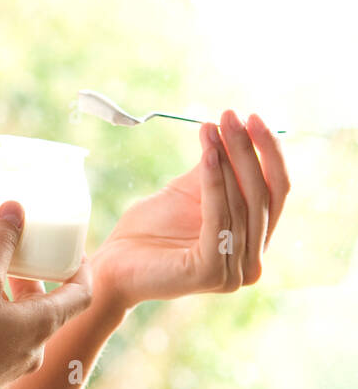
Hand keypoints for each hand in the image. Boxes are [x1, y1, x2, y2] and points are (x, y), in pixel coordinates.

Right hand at [0, 203, 92, 388]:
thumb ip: (0, 243)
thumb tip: (15, 210)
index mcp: (44, 324)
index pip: (81, 293)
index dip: (80, 265)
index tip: (69, 245)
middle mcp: (33, 345)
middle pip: (38, 296)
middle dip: (18, 263)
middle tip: (8, 239)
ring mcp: (7, 359)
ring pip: (6, 307)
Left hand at [87, 110, 290, 310]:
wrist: (113, 265)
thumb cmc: (150, 231)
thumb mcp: (189, 192)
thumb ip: (218, 169)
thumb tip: (233, 127)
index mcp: (254, 242)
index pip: (275, 191)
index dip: (269, 152)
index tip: (252, 117)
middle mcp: (253, 262)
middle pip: (262, 195)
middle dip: (248, 150)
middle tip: (231, 115)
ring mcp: (235, 273)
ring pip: (241, 204)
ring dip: (228, 160)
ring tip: (214, 128)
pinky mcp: (212, 273)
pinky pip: (219, 218)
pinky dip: (215, 183)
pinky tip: (207, 154)